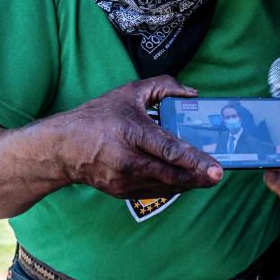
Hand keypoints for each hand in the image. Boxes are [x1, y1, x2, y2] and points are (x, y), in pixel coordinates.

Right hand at [49, 75, 221, 197]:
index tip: (216, 168)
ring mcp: (124, 180)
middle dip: (198, 177)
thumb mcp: (129, 93)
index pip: (168, 150)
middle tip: (217, 176)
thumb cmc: (97, 117)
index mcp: (131, 132)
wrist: (62, 148)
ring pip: (166, 186)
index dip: (194, 160)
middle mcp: (127, 160)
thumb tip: (192, 94)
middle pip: (171, 174)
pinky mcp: (122, 192)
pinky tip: (184, 179)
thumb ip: (163, 87)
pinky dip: (172, 186)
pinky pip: (155, 191)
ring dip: (188, 183)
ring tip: (206, 177)